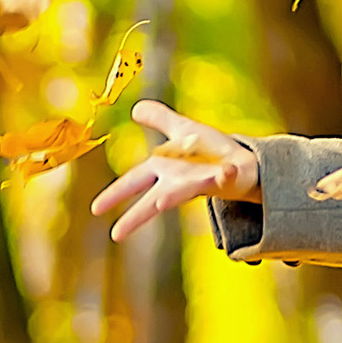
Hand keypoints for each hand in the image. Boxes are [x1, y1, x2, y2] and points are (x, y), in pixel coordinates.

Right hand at [90, 99, 260, 245]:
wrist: (246, 161)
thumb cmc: (211, 151)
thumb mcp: (182, 129)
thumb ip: (160, 119)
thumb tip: (136, 108)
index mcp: (165, 168)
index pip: (135, 181)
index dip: (116, 193)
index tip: (95, 209)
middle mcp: (180, 180)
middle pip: (153, 199)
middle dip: (137, 214)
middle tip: (116, 235)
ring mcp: (203, 182)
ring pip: (186, 190)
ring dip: (175, 194)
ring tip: (162, 202)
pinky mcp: (228, 178)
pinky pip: (226, 176)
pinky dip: (225, 175)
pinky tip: (224, 172)